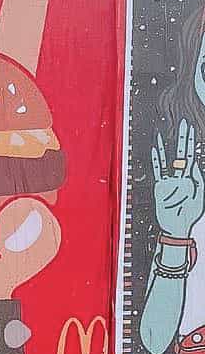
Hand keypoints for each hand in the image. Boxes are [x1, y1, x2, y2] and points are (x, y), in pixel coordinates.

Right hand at [152, 122, 204, 239]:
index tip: (190, 130)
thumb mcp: (199, 196)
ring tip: (162, 136)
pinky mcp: (160, 188)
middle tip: (182, 125)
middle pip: (181, 154)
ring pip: (167, 161)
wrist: (176, 228)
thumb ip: (197, 180)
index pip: (191, 156)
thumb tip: (193, 165)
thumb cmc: (188, 215)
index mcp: (190, 178)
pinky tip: (154, 151)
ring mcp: (169, 182)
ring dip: (165, 148)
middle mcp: (179, 178)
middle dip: (182, 139)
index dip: (191, 142)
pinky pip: (157, 172)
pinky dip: (155, 162)